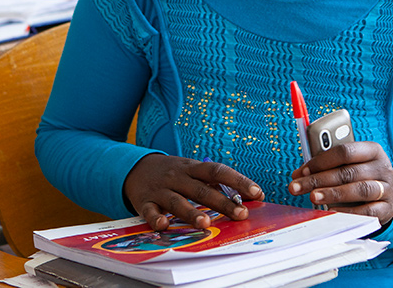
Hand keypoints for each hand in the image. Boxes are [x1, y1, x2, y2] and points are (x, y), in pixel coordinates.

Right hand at [124, 155, 263, 230]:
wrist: (136, 167)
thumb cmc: (174, 173)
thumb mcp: (193, 170)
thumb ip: (214, 183)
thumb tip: (245, 197)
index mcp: (193, 167)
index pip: (219, 171)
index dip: (238, 181)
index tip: (257, 192)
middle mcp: (178, 176)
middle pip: (201, 189)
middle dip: (222, 202)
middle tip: (240, 214)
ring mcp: (161, 189)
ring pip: (177, 201)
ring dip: (191, 212)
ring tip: (206, 223)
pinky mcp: (145, 201)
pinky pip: (150, 211)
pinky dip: (156, 218)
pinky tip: (164, 225)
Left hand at [288, 141, 392, 224]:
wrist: (389, 195)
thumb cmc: (363, 176)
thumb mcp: (352, 164)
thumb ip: (328, 165)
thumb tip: (299, 174)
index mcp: (372, 150)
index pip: (345, 152)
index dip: (321, 161)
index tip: (302, 171)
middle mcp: (381, 167)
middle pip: (348, 172)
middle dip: (319, 179)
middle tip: (298, 187)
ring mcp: (386, 188)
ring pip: (359, 189)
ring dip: (333, 193)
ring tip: (313, 197)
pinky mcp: (387, 208)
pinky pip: (368, 211)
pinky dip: (349, 212)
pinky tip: (332, 211)